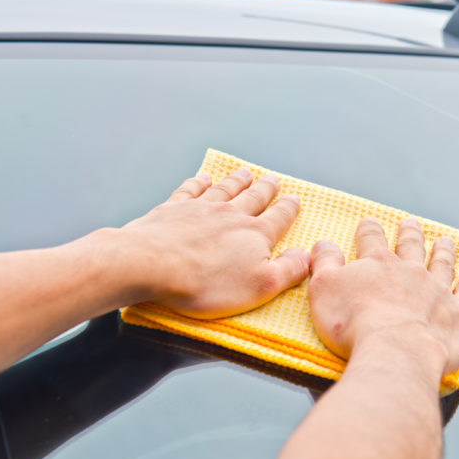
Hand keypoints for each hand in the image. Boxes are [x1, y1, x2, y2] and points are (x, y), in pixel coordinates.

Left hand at [118, 168, 309, 318]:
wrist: (151, 264)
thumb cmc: (207, 282)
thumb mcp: (260, 286)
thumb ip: (288, 270)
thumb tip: (307, 255)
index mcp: (255, 234)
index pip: (278, 218)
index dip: (288, 209)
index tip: (295, 199)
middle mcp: (231, 215)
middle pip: (253, 197)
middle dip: (265, 189)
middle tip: (273, 179)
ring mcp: (201, 209)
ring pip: (225, 189)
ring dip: (237, 181)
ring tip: (246, 173)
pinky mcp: (173, 209)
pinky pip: (190, 190)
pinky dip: (198, 183)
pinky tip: (203, 178)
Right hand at [308, 217, 458, 375]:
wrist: (395, 350)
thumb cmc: (353, 324)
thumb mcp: (324, 290)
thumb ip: (325, 264)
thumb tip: (323, 244)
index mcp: (377, 264)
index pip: (371, 240)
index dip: (369, 230)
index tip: (369, 223)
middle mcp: (410, 271)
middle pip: (411, 247)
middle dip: (409, 234)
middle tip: (410, 224)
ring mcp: (437, 290)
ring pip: (442, 263)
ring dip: (443, 251)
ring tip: (445, 241)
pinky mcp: (456, 313)